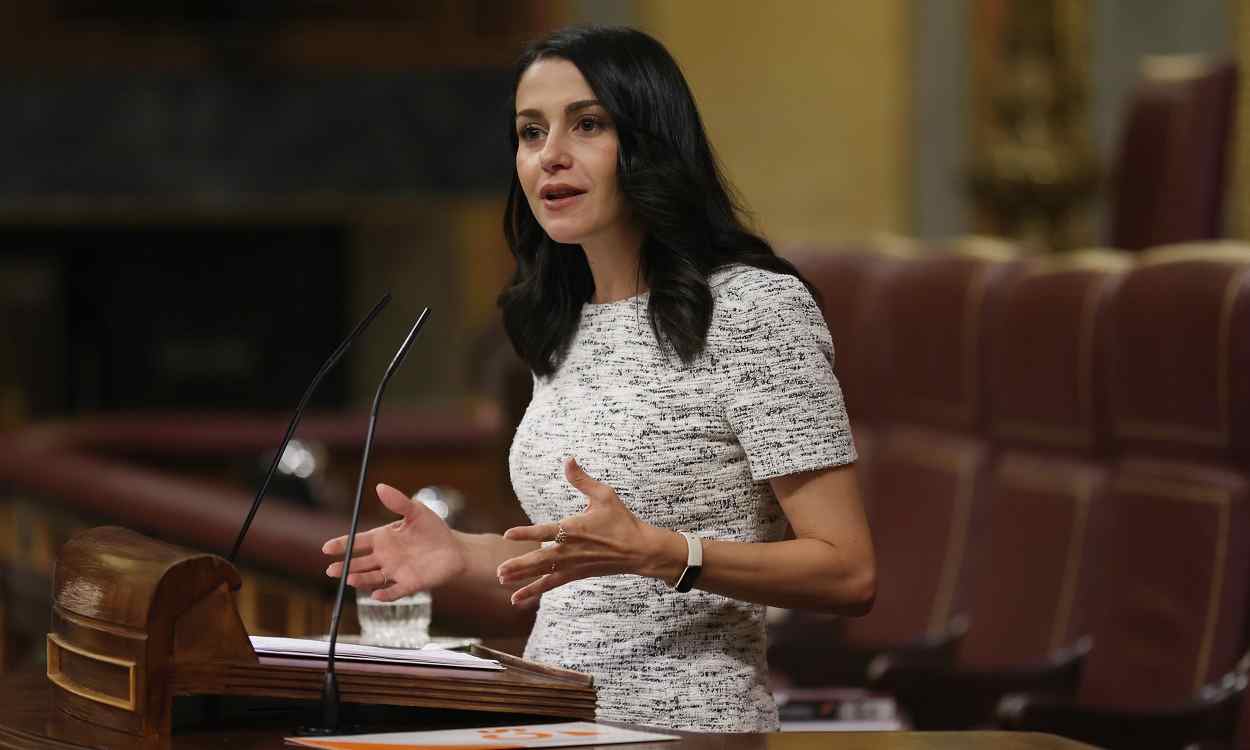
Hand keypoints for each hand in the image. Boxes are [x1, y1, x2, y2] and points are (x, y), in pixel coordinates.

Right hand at [322, 483, 467, 601]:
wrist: (455, 549)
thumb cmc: (433, 529)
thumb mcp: (416, 511)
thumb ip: (398, 501)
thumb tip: (379, 487)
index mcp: (383, 538)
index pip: (357, 542)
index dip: (341, 545)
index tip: (326, 547)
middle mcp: (385, 557)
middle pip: (359, 563)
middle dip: (344, 566)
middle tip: (330, 569)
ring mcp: (395, 572)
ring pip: (372, 578)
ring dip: (360, 579)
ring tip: (349, 579)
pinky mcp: (409, 584)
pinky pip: (394, 591)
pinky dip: (385, 594)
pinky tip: (376, 595)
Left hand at [496, 456, 677, 607]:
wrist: (639, 550)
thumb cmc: (621, 521)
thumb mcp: (604, 495)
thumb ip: (582, 480)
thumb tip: (568, 459)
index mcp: (575, 529)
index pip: (546, 531)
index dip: (527, 533)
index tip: (508, 534)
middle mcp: (571, 550)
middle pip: (541, 559)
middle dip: (520, 566)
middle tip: (499, 571)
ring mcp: (573, 564)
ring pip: (543, 573)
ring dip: (522, 578)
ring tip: (501, 580)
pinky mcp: (576, 574)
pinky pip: (551, 584)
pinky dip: (534, 591)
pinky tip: (517, 598)